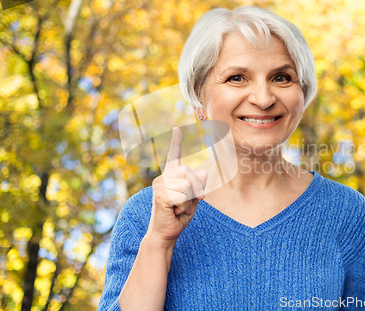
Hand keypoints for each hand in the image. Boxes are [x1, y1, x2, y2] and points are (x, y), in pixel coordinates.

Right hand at [147, 127, 207, 246]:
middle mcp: (163, 178)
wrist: (166, 234)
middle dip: (197, 187)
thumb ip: (198, 187)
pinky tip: (174, 211)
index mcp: (170, 178)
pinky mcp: (160, 195)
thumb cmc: (178, 217)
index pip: (173, 157)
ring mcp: (159, 185)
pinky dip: (184, 205)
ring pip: (187, 184)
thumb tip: (204, 173)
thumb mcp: (193, 200)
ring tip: (179, 208)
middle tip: (195, 201)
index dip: (176, 143)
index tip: (177, 129)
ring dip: (190, 199)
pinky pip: (183, 194)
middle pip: (189, 171)